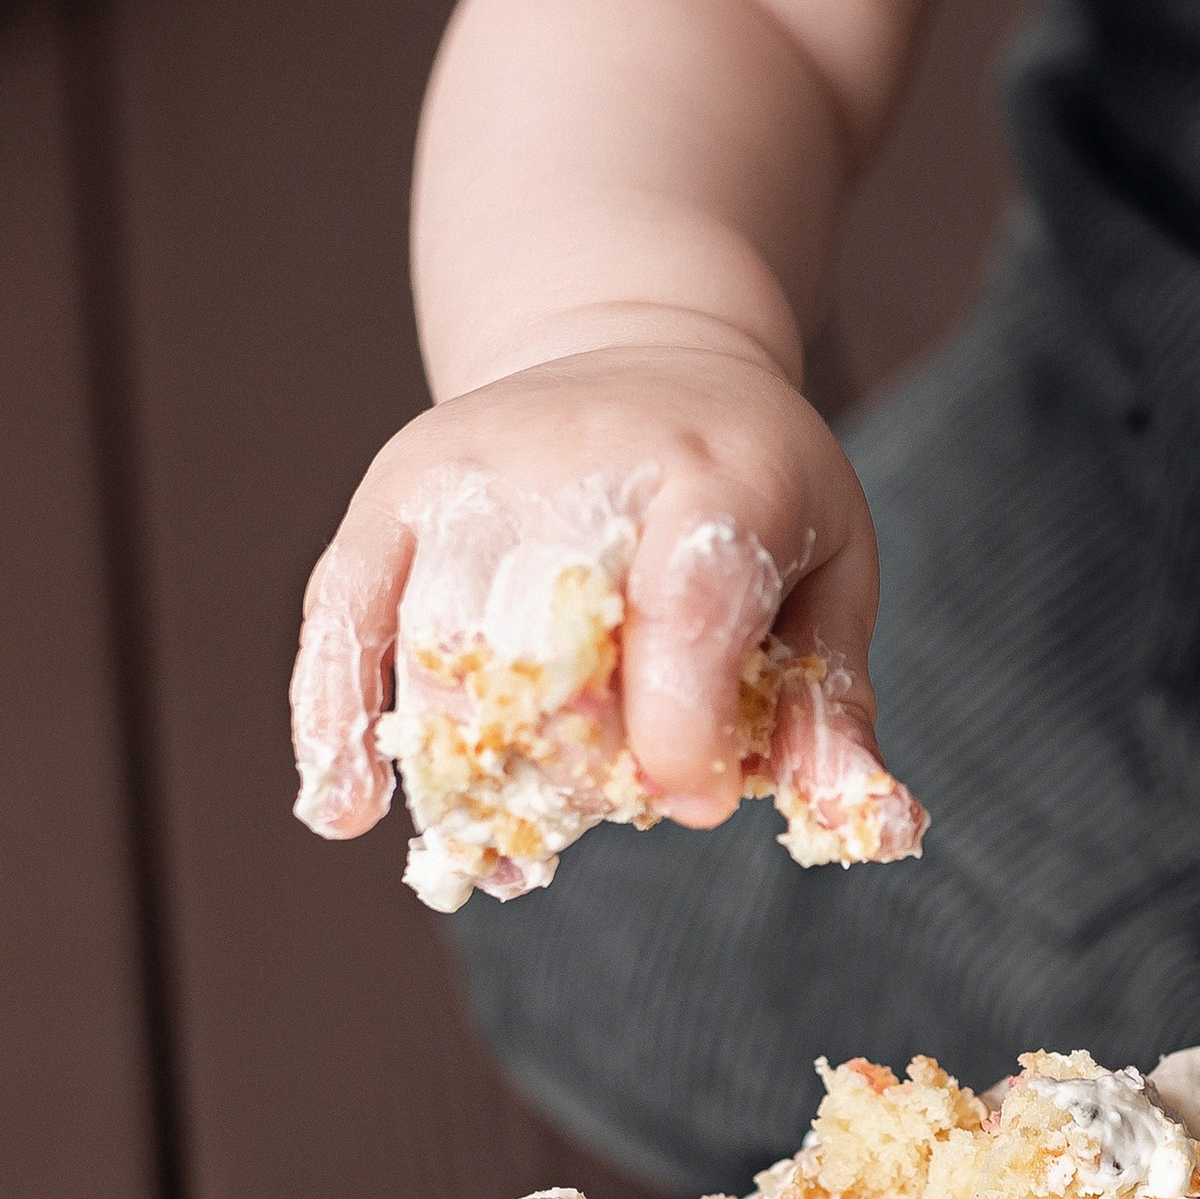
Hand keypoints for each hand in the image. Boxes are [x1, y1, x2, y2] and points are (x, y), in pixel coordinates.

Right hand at [289, 330, 885, 841]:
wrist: (642, 347)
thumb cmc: (750, 488)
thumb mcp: (830, 567)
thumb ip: (832, 701)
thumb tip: (864, 824)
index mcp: (714, 473)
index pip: (684, 608)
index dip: (681, 729)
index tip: (695, 801)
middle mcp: (577, 459)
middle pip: (550, 649)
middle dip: (576, 764)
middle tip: (604, 810)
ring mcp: (469, 472)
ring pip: (445, 650)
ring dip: (469, 772)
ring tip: (505, 851)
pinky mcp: (391, 494)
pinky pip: (343, 615)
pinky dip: (336, 718)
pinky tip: (343, 812)